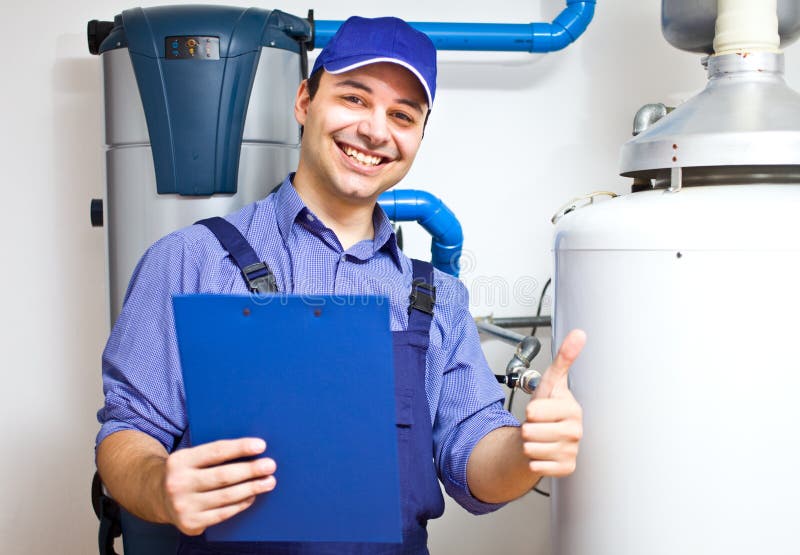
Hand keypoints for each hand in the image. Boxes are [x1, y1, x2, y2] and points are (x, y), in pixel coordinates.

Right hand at [161, 438, 276, 534]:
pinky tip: (252, 496)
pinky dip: (241, 504)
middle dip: (250, 470)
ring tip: (269, 482)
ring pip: (226, 497)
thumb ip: (215, 454)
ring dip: (252, 488)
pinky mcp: (190, 523)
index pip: (215, 451)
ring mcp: (183, 506)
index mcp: (180, 460)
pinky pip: (223, 513)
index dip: (240, 448)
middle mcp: (178, 483)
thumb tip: (254, 450)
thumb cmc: (187, 471)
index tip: (261, 445)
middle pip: (223, 476)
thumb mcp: (192, 457)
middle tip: (270, 465)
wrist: (158, 497)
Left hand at [521, 329, 585, 476]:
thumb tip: (579, 334)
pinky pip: (537, 467)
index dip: (530, 411)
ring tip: (538, 437)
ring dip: (529, 444)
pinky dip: (533, 461)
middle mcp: (576, 431)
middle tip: (537, 425)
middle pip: (532, 432)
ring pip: (532, 449)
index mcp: (572, 409)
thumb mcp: (550, 382)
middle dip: (527, 429)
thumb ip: (564, 359)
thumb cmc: (546, 409)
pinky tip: (541, 453)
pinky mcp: (566, 468)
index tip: (538, 409)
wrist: (542, 435)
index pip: (535, 412)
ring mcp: (572, 451)